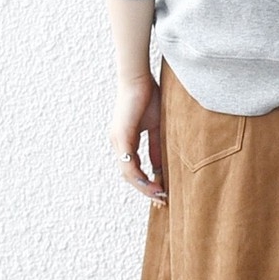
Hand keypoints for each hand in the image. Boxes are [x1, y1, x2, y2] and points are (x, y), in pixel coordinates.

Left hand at [108, 73, 166, 204]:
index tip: (161, 192)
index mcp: (125, 142)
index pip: (133, 169)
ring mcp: (117, 141)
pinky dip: (140, 176)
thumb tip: (160, 167)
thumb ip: (157, 147)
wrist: (138, 78)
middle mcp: (117, 144)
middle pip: (129, 176)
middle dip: (146, 190)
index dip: (146, 183)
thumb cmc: (148, 97)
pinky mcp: (121, 136)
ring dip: (144, 187)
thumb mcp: (157, 127)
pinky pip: (129, 163)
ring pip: (128, 173)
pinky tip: (151, 183)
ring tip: (159, 195)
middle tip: (161, 201)